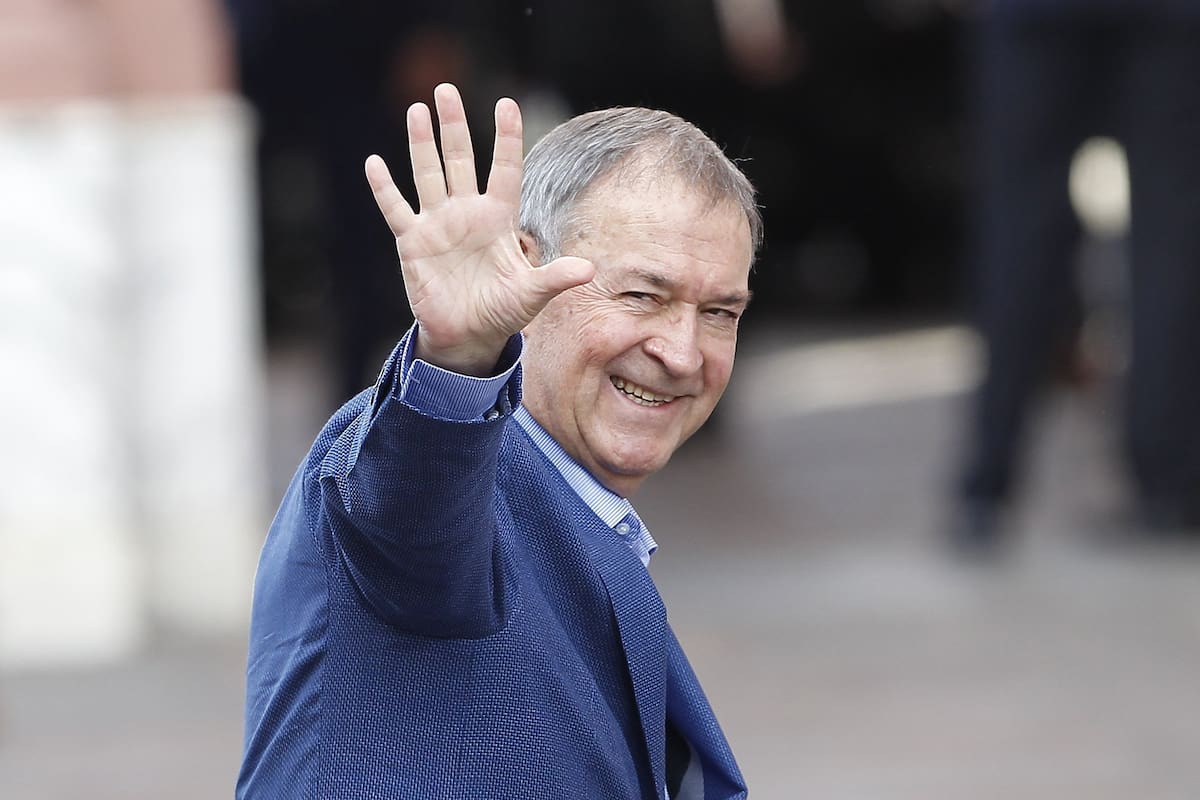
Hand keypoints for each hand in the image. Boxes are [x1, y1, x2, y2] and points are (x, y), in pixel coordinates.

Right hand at [365, 83, 594, 375]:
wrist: (469, 336)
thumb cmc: (503, 311)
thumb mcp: (532, 294)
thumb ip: (556, 277)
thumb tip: (589, 269)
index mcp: (498, 219)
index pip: (504, 170)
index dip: (506, 138)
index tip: (506, 103)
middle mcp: (467, 213)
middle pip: (460, 160)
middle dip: (453, 126)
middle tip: (446, 89)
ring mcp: (438, 225)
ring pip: (427, 174)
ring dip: (421, 143)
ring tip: (416, 109)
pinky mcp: (412, 242)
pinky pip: (396, 209)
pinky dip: (384, 188)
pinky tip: (374, 162)